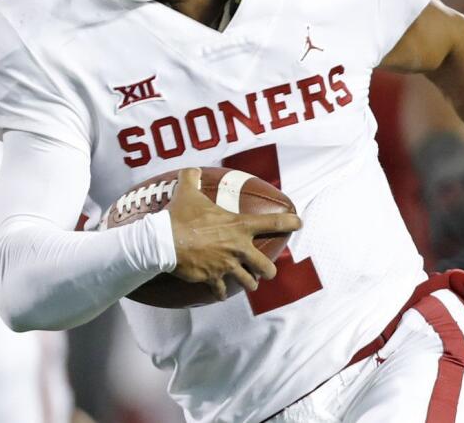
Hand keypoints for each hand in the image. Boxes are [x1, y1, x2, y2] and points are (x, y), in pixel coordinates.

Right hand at [168, 168, 301, 300]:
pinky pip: (222, 291)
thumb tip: (190, 169)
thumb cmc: (180, 216)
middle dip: (268, 271)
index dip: (289, 223)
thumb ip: (192, 178)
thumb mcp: (187, 192)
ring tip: (249, 284)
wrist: (165, 242)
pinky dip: (221, 292)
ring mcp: (226, 266)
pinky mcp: (212, 278)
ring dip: (249, 283)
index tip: (299, 223)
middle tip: (267, 271)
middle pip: (265, 267)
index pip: (272, 224)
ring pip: (248, 282)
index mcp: (239, 226)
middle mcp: (238, 248)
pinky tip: (221, 294)